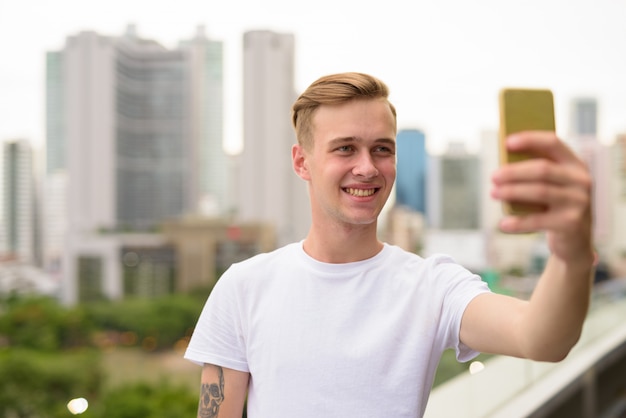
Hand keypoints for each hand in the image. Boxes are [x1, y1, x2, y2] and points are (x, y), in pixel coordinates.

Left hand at [491, 131, 593, 262]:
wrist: (575, 240)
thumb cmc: (554, 206)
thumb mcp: (550, 186)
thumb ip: (534, 174)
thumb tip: (502, 165)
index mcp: (575, 164)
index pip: (553, 143)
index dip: (530, 139)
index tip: (507, 142)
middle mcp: (581, 180)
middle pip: (543, 169)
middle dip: (514, 172)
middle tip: (493, 176)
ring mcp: (579, 202)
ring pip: (539, 191)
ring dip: (512, 192)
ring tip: (493, 193)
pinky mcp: (571, 223)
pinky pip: (538, 220)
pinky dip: (518, 222)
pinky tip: (503, 224)